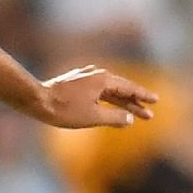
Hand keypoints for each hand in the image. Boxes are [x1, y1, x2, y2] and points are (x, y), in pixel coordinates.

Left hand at [37, 65, 157, 128]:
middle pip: (121, 89)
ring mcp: (85, 76)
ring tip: (134, 113)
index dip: (143, 96)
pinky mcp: (76, 81)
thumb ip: (115, 118)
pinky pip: (98, 90)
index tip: (156, 101)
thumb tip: (130, 119)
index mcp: (104, 80)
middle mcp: (97, 74)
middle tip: (149, 114)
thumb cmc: (64, 110)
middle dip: (135, 103)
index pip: (130, 88)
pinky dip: (108, 99)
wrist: (36, 100)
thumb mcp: (93, 117)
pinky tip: (110, 104)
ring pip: (109, 90)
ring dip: (122, 102)